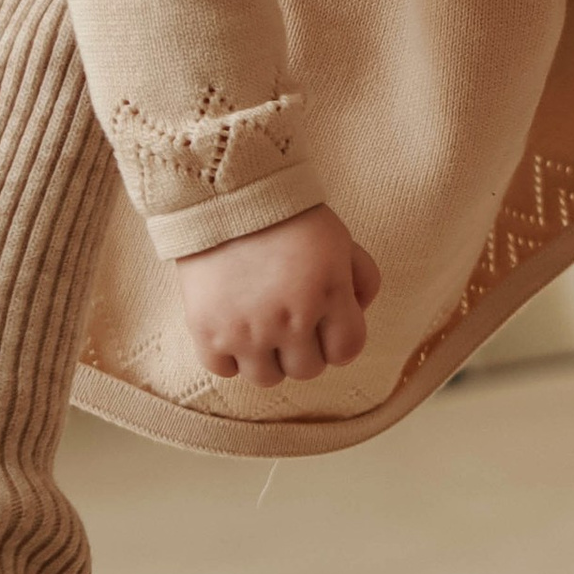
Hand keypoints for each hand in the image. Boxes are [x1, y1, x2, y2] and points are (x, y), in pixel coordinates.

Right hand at [175, 203, 380, 382]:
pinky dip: (229, 356)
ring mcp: (247, 331)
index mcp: (328, 294)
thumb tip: (358, 315)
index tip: (325, 326)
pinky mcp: (208, 332)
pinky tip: (233, 329)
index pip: (346, 351)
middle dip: (304, 349)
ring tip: (261, 328)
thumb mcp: (342, 240)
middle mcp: (290, 320)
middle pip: (307, 370)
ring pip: (267, 378)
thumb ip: (364, 280)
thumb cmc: (288, 217)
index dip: (338, 340)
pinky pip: (225, 370)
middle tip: (290, 321)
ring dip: (268, 358)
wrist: (225, 195)